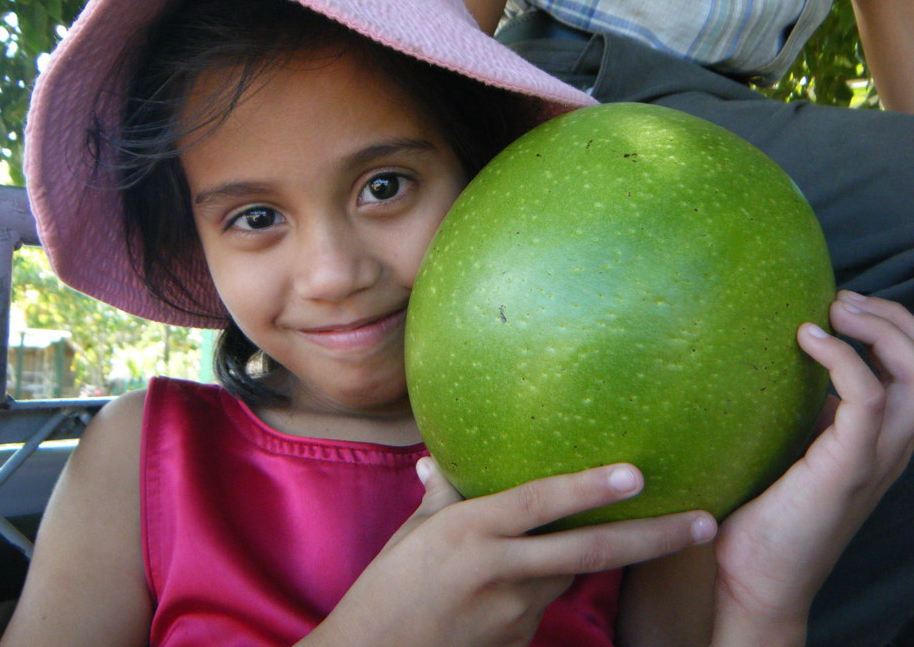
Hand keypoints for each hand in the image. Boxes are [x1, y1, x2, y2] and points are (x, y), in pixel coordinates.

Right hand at [306, 460, 715, 646]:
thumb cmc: (386, 590)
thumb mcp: (412, 535)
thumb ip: (442, 496)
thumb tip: (441, 461)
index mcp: (468, 533)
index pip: (539, 504)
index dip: (588, 489)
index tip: (636, 474)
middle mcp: (498, 571)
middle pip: (589, 553)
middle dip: (654, 538)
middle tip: (704, 521)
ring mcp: (512, 613)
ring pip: (570, 575)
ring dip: (592, 557)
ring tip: (633, 531)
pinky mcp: (517, 642)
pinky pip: (546, 604)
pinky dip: (549, 585)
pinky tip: (525, 582)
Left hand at [711, 292, 913, 644]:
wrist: (756, 578)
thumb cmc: (763, 513)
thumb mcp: (789, 448)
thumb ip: (800, 412)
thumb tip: (770, 363)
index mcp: (879, 438)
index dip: (891, 326)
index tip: (841, 303)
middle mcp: (890, 445)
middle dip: (894, 318)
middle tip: (841, 300)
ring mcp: (874, 457)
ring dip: (881, 330)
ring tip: (834, 309)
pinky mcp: (848, 467)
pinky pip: (868, 400)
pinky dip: (845, 359)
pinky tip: (806, 338)